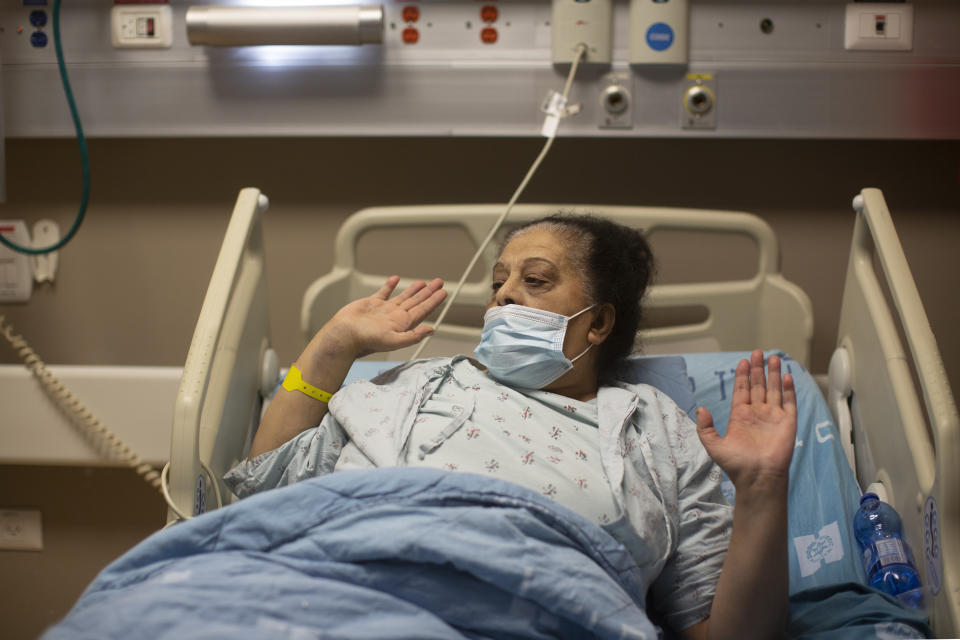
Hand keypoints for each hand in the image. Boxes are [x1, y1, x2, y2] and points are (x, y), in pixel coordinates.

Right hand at [324, 276, 446, 357]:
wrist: (344, 334)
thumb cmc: (366, 340)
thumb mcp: (393, 341)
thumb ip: (413, 336)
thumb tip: (431, 330)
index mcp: (402, 324)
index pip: (422, 310)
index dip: (434, 301)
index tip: (443, 292)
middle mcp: (395, 316)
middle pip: (417, 302)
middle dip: (428, 293)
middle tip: (439, 282)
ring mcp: (384, 310)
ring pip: (403, 297)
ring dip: (414, 290)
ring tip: (424, 283)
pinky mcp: (371, 304)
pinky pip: (384, 292)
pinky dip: (390, 286)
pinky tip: (396, 279)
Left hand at [695, 350, 796, 491]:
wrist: (757, 477)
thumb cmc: (736, 464)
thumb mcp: (714, 445)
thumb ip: (705, 427)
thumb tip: (701, 409)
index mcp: (740, 416)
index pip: (742, 390)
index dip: (742, 376)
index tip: (743, 361)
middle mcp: (757, 413)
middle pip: (758, 385)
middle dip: (757, 369)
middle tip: (757, 352)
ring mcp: (773, 417)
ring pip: (774, 390)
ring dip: (773, 374)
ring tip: (773, 357)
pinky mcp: (787, 423)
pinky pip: (789, 403)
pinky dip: (788, 389)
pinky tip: (785, 376)